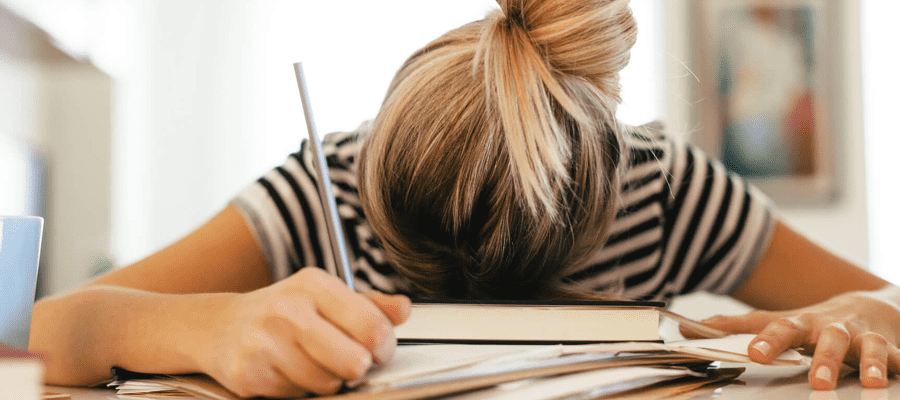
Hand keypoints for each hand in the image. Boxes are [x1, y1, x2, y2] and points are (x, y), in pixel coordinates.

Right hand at [196, 267, 410, 397]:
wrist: (219, 328)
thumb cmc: (282, 312)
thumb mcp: (325, 296)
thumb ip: (370, 304)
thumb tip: (404, 309)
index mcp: (314, 284)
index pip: (373, 327)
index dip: (384, 347)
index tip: (377, 349)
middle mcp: (289, 309)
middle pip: (355, 361)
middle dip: (358, 367)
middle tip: (348, 360)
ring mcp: (266, 342)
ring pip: (329, 384)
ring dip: (327, 380)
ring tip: (311, 361)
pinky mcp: (251, 373)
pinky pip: (299, 396)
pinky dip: (300, 389)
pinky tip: (288, 370)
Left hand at [681, 288, 899, 389]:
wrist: (873, 305)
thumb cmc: (816, 322)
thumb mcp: (778, 321)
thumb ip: (737, 327)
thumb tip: (687, 330)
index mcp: (803, 323)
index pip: (782, 328)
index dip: (769, 340)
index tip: (755, 353)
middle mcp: (835, 329)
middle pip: (830, 340)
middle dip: (824, 359)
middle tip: (817, 382)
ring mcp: (867, 339)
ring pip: (871, 349)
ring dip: (871, 364)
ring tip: (872, 384)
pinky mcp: (895, 351)